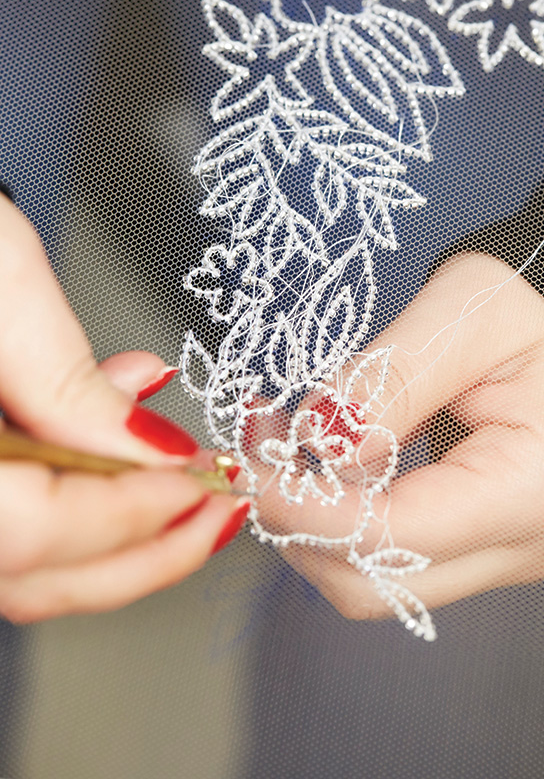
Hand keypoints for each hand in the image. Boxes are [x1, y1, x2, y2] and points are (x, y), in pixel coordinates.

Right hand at [0, 196, 247, 623]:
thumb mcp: (0, 278)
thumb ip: (70, 382)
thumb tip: (157, 452)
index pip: (30, 529)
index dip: (131, 516)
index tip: (201, 483)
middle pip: (27, 574)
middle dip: (140, 549)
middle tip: (213, 509)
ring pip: (17, 564)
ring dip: (111, 526)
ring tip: (174, 470)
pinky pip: (3, 518)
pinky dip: (66, 497)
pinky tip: (102, 442)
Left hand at [255, 253, 543, 619]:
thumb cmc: (528, 320)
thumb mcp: (466, 308)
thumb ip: (391, 373)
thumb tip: (320, 435)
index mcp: (538, 486)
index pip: (398, 534)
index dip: (310, 508)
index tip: (250, 466)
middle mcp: (527, 547)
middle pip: (378, 583)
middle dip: (298, 523)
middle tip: (255, 448)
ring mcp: (504, 561)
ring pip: (374, 585)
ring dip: (311, 525)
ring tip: (281, 446)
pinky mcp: (478, 556)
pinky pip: (390, 563)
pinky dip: (340, 523)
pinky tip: (318, 466)